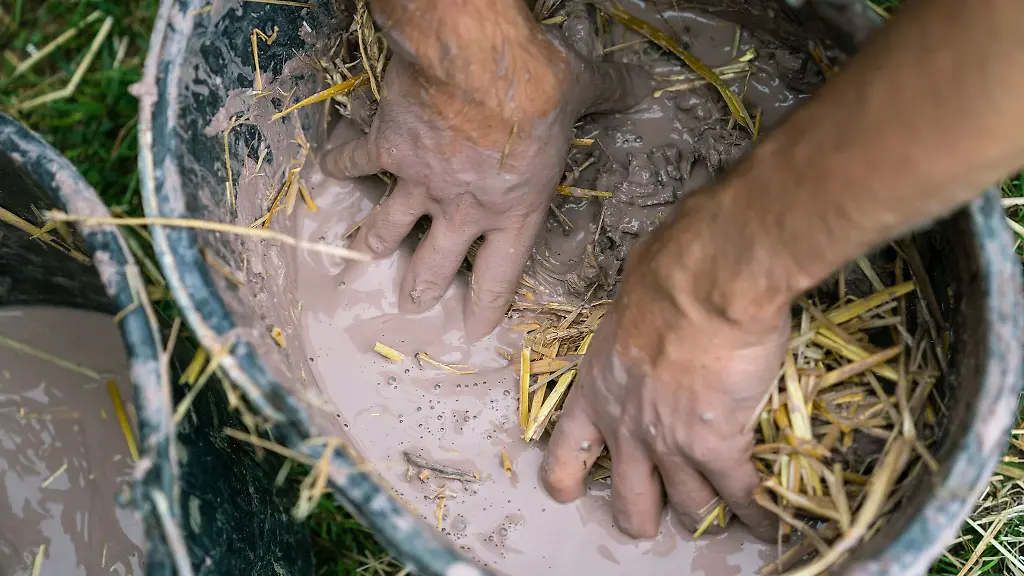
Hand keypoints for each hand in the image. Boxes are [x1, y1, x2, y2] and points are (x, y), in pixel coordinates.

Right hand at [320, 30, 650, 339]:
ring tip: (364, 253)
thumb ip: (611, 94)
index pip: (500, 274)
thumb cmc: (537, 86)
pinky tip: (329, 167)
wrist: (476, 60)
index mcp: (514, 209)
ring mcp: (420, 183)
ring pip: (389, 228)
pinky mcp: (387, 148)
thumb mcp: (585, 90)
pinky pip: (356, 162)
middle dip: (423, 288)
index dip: (487, 306)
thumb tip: (642, 83)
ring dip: (375, 242)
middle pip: (437, 264)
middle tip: (412, 302)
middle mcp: (464, 208)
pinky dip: (341, 164)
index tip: (473, 329)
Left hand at [540, 188, 789, 540]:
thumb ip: (636, 322)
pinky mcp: (718, 446)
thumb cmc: (666, 276)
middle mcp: (626, 428)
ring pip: (689, 507)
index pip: (566, 452)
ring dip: (705, 514)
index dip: (567, 478)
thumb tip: (651, 296)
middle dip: (641, 516)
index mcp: (596, 391)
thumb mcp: (630, 304)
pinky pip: (738, 494)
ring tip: (720, 518)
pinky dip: (754, 511)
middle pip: (628, 500)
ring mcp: (671, 444)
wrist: (703, 283)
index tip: (570, 491)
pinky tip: (764, 518)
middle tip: (656, 516)